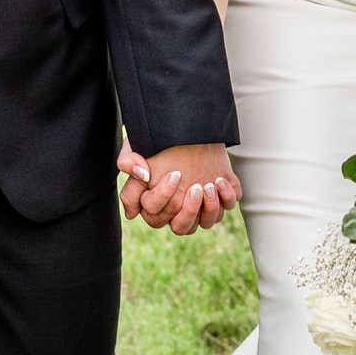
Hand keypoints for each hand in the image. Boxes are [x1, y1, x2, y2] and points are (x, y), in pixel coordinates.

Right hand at [118, 141, 240, 235]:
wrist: (188, 126)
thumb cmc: (160, 141)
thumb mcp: (137, 146)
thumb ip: (128, 163)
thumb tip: (139, 186)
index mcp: (158, 204)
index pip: (156, 217)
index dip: (164, 198)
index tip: (174, 175)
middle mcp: (179, 210)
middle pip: (182, 228)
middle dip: (190, 210)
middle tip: (195, 187)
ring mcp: (202, 206)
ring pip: (206, 223)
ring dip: (210, 208)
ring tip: (210, 184)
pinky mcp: (221, 196)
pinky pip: (227, 206)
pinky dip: (227, 196)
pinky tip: (221, 179)